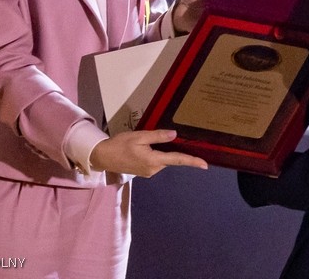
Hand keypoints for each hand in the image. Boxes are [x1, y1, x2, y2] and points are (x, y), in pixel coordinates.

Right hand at [89, 129, 207, 177]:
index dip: (192, 161)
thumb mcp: (139, 137)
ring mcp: (149, 172)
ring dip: (161, 151)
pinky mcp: (144, 171)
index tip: (205, 165)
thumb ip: (157, 136)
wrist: (103, 156)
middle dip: (170, 149)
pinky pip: (156, 161)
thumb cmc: (120, 144)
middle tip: (158, 138)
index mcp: (154, 160)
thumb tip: (174, 135)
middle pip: (170, 158)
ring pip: (162, 159)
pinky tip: (144, 148)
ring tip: (144, 142)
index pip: (178, 160)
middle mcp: (154, 169)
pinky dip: (155, 154)